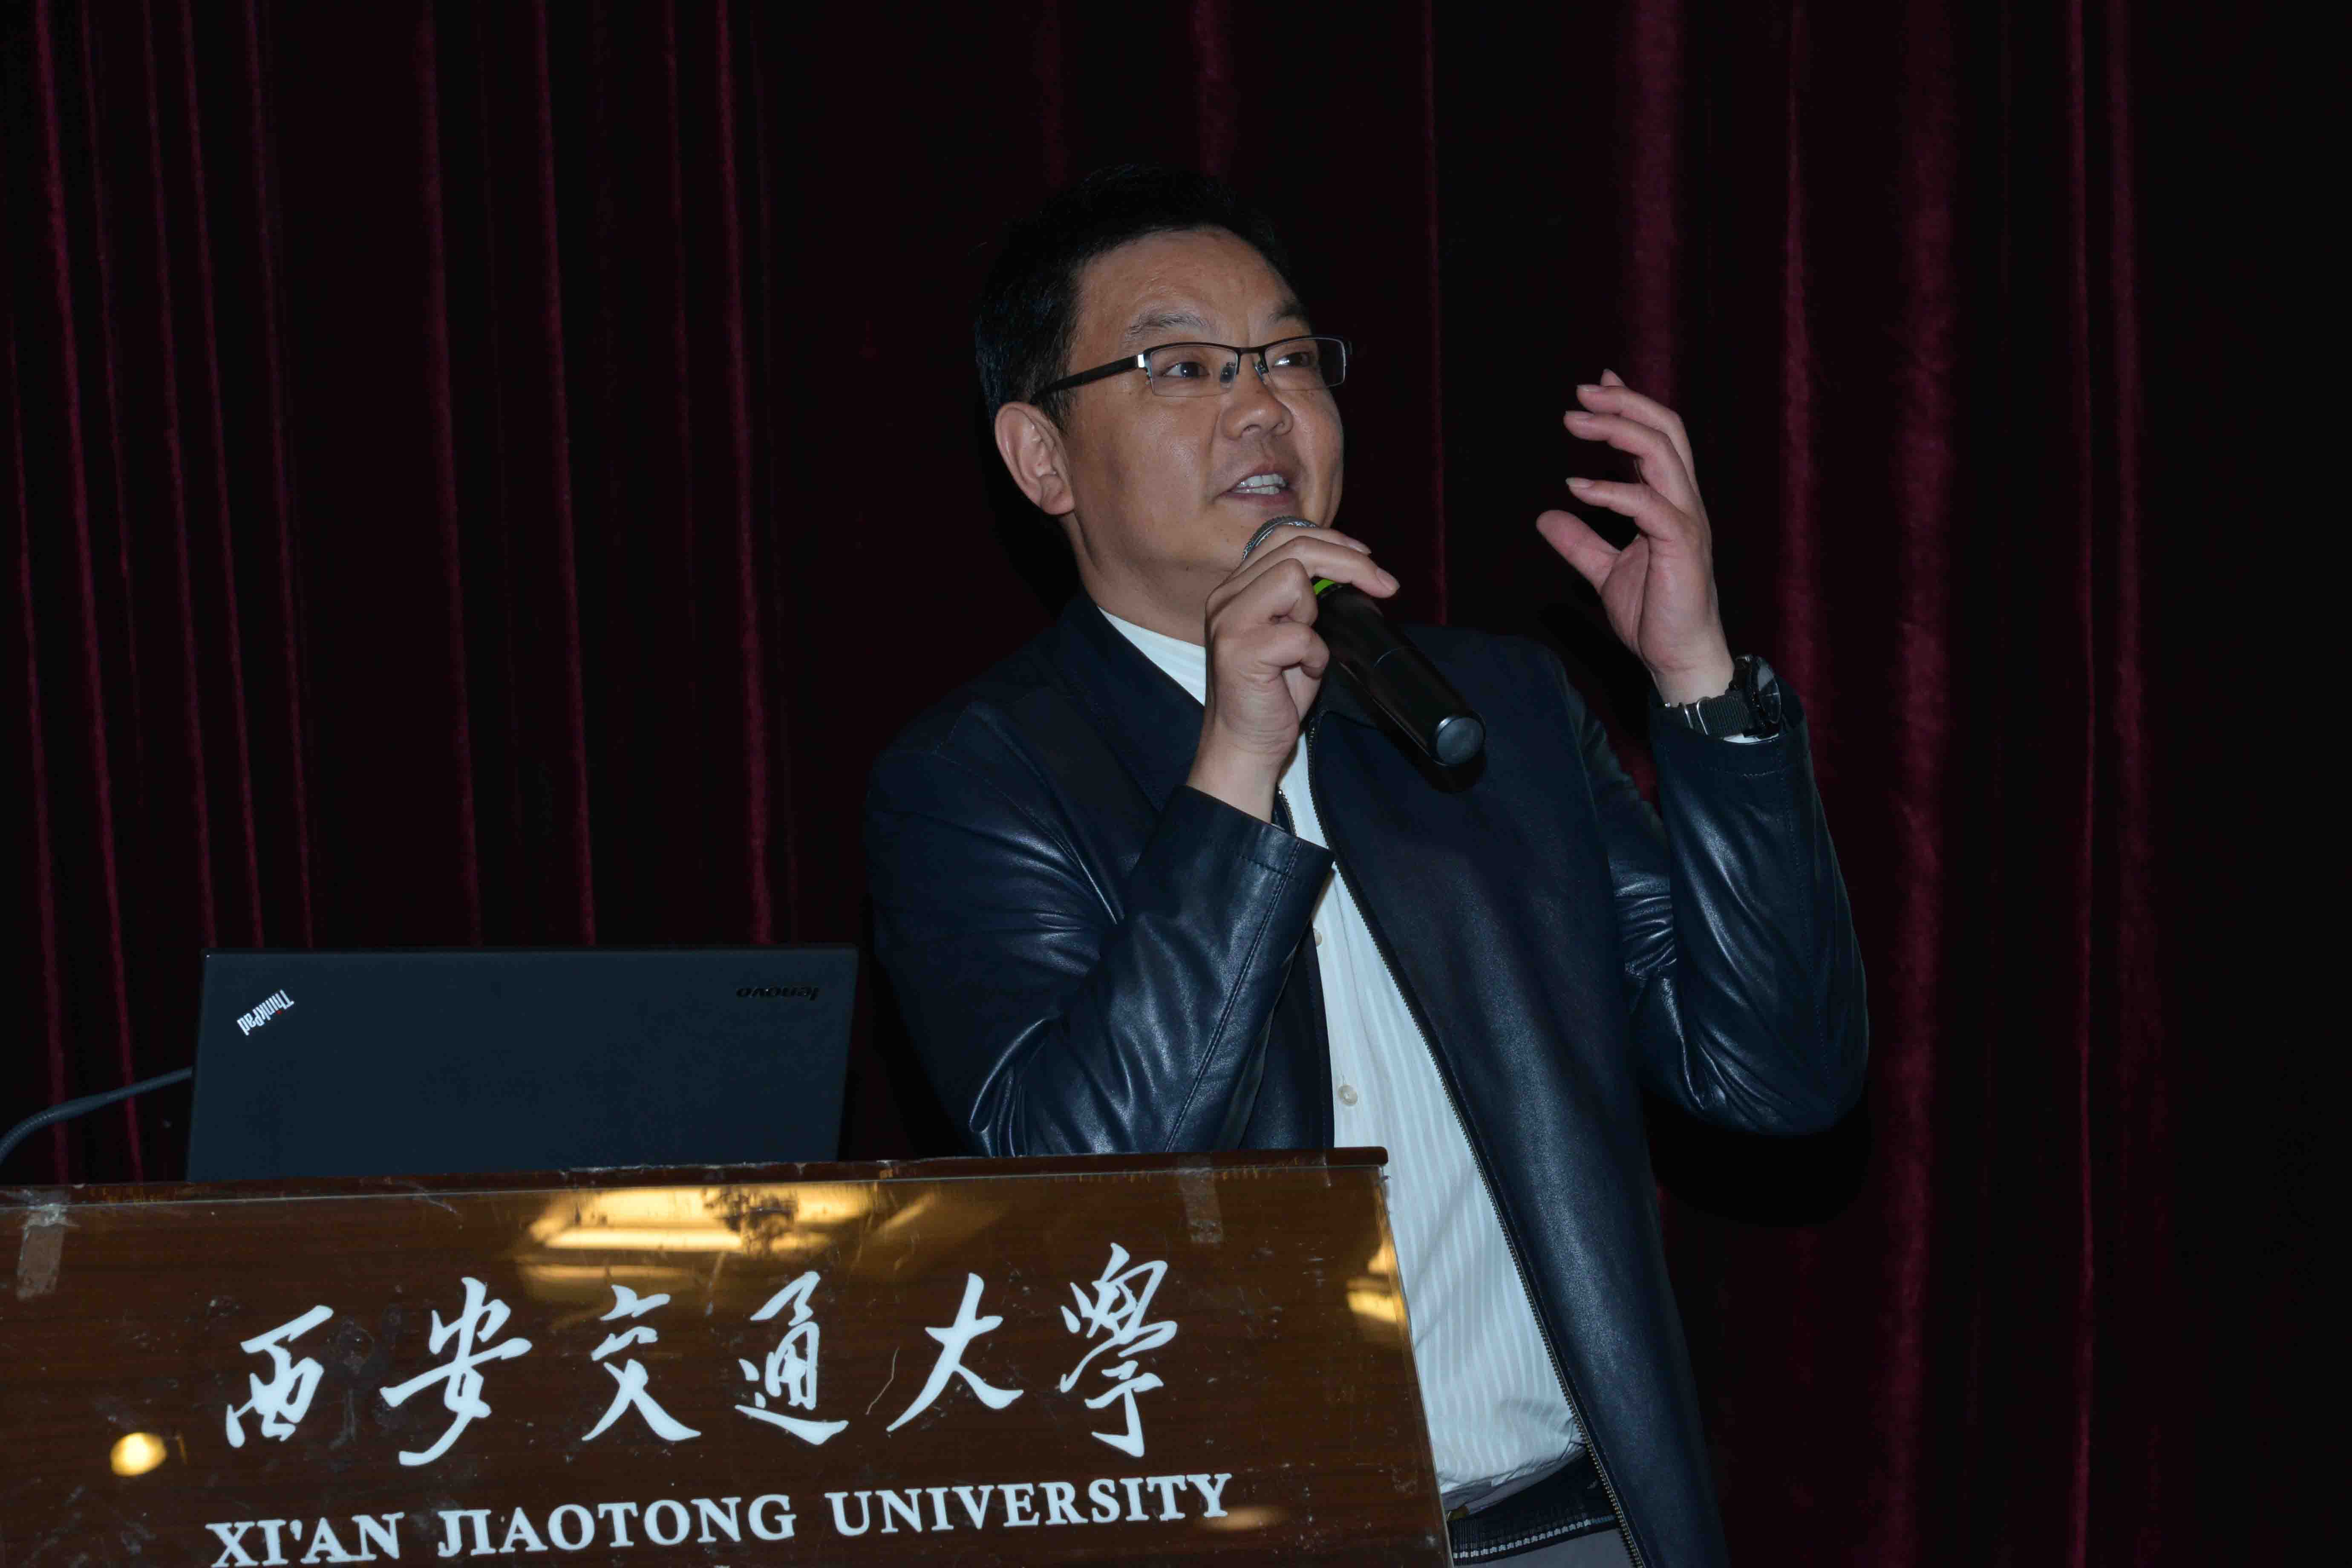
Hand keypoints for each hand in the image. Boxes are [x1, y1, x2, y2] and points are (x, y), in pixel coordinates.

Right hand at [1188, 527, 1397, 821]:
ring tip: (1309, 645)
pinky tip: (1304, 673)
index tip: (1368, 561)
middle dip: (1349, 561)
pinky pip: (1300, 634)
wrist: (1245, 744)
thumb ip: (1305, 599)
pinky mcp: (1240, 650)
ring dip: (1317, 612)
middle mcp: (1226, 596)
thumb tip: (1353, 570)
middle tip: (1383, 585)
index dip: (1333, 541)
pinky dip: (1315, 655)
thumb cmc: (1273, 693)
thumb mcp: (1292, 634)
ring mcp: (1230, 621)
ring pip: (1292, 577)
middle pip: (1295, 547)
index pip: (1285, 536)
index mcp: (1237, 587)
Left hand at [1536, 371, 1734, 702]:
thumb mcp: (1605, 571)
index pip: (1656, 438)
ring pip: (1661, 453)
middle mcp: (1684, 502)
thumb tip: (1547, 516)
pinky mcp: (1681, 545)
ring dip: (1617, 429)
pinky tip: (1578, 487)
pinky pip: (1648, 505)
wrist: (1678, 659)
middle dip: (1623, 404)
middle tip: (1580, 393)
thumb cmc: (1653, 615)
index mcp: (1670, 502)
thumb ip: (1581, 542)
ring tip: (1574, 421)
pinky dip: (1611, 490)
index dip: (1629, 406)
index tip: (1597, 386)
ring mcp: (1686, 521)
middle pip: (1665, 431)